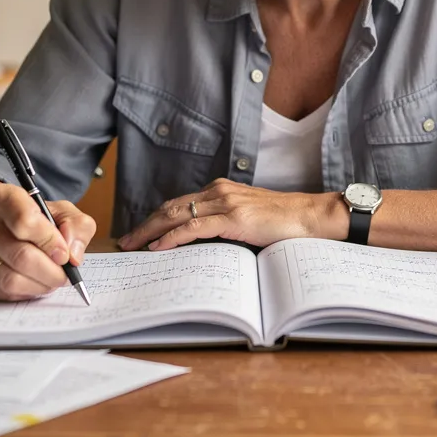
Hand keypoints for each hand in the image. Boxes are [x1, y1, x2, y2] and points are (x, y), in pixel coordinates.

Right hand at [0, 180, 96, 300]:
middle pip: (21, 256)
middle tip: (64, 276)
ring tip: (50, 280)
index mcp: (2, 197)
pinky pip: (1, 292)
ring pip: (11, 279)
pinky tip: (32, 283)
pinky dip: (24, 292)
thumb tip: (73, 254)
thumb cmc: (31, 216)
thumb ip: (76, 226)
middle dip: (51, 272)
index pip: (25, 222)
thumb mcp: (60, 211)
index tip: (64, 255)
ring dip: (39, 286)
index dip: (50, 242)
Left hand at [117, 178, 346, 250]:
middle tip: (125, 241)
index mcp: (221, 190)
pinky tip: (158, 247)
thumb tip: (203, 244)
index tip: (140, 233)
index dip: (156, 218)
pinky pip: (193, 228)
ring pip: (175, 215)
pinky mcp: (232, 217)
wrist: (311, 216)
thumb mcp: (249, 219)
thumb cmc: (285, 222)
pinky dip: (171, 238)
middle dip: (144, 225)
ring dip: (150, 231)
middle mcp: (219, 191)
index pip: (179, 204)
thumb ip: (226, 224)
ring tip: (133, 245)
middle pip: (170, 207)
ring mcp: (225, 202)